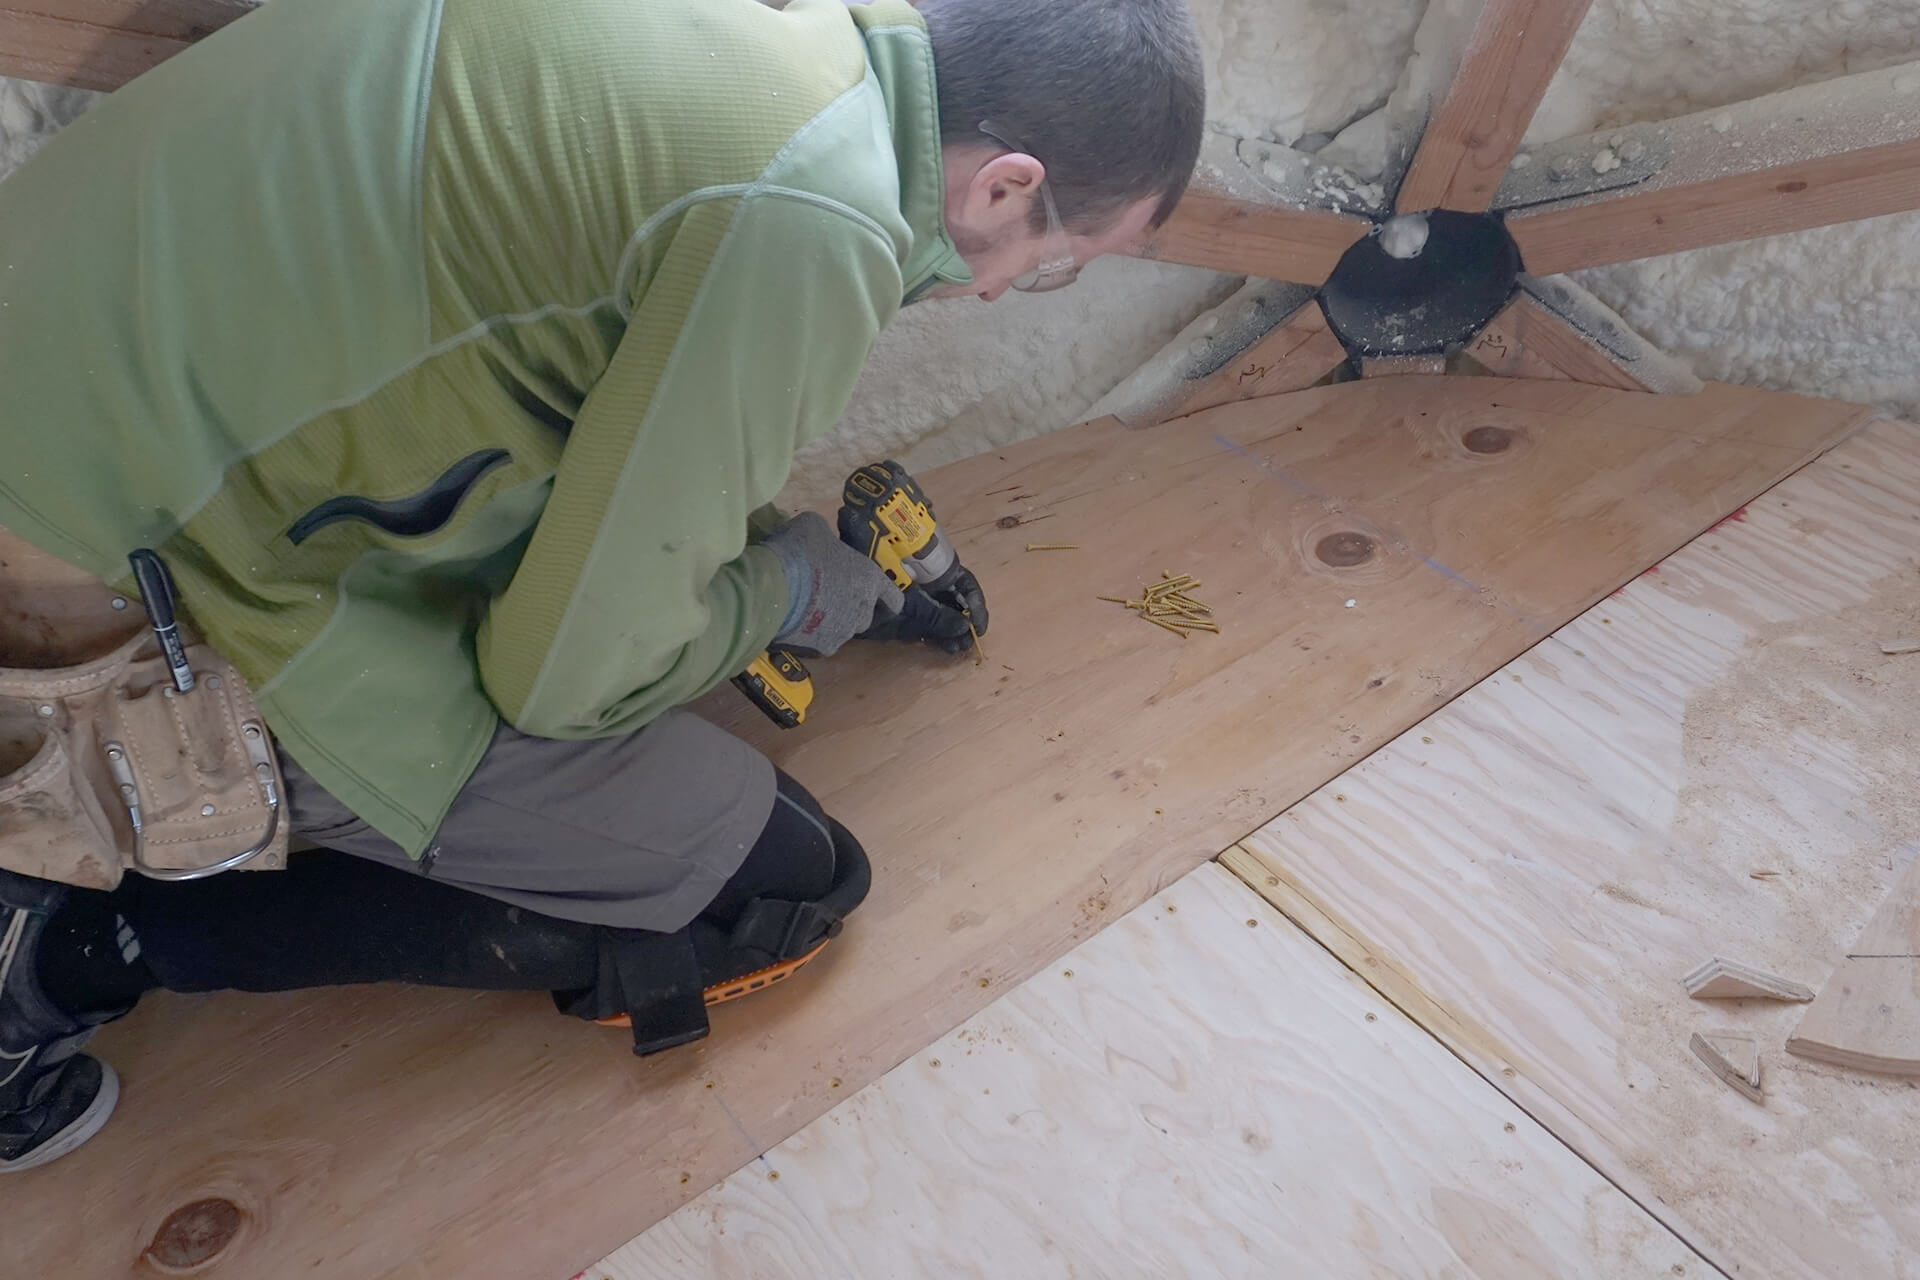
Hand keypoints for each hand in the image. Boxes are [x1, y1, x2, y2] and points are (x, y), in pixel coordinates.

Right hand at [763, 513, 903, 657]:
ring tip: (806, 609)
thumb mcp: (814, 527)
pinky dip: (811, 635)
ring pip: (842, 630)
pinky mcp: (822, 648)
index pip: (894, 599)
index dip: (886, 600)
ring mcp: (844, 632)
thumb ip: (826, 537)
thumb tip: (821, 540)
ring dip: (830, 622)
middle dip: (851, 609)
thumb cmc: (800, 551)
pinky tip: (794, 622)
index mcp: (869, 579)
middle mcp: (863, 609)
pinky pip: (820, 642)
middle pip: (864, 615)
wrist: (773, 585)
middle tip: (828, 596)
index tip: (877, 600)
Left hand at [860, 568, 987, 655]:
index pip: (963, 581)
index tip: (978, 627)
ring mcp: (912, 592)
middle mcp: (924, 576)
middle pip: (954, 598)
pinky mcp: (901, 608)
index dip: (975, 603)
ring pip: (942, 610)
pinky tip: (945, 647)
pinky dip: (936, 633)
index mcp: (929, 564)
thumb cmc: (871, 587)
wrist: (831, 589)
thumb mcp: (905, 604)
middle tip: (969, 644)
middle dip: (964, 621)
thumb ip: (934, 616)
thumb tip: (964, 627)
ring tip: (958, 649)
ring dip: (952, 630)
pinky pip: (926, 619)